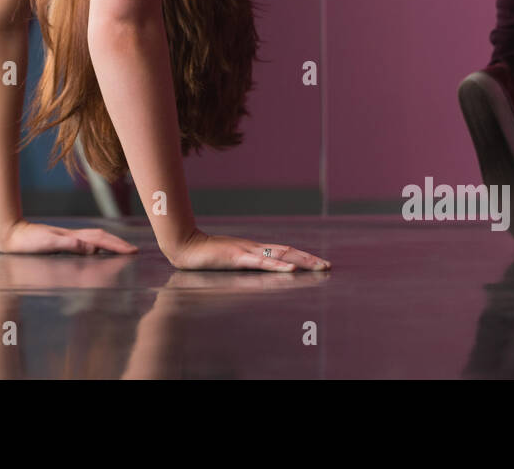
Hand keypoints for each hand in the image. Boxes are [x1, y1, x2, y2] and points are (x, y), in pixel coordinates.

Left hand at [0, 219, 138, 255]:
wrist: (10, 233)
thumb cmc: (26, 241)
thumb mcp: (47, 244)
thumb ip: (68, 245)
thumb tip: (91, 247)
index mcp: (72, 238)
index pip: (101, 241)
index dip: (117, 246)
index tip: (132, 251)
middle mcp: (72, 236)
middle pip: (101, 237)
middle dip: (118, 243)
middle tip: (133, 251)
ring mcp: (67, 237)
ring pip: (95, 238)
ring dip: (110, 243)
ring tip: (121, 249)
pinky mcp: (61, 241)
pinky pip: (86, 242)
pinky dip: (97, 245)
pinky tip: (95, 249)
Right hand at [168, 230, 329, 271]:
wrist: (185, 245)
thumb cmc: (205, 254)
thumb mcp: (229, 259)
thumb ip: (243, 263)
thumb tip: (258, 267)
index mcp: (254, 249)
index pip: (284, 251)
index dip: (303, 256)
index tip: (320, 263)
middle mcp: (255, 247)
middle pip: (288, 251)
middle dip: (309, 259)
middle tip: (328, 265)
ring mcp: (247, 251)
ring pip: (281, 255)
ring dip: (301, 260)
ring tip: (319, 266)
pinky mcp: (237, 258)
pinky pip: (262, 262)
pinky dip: (278, 264)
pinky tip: (291, 268)